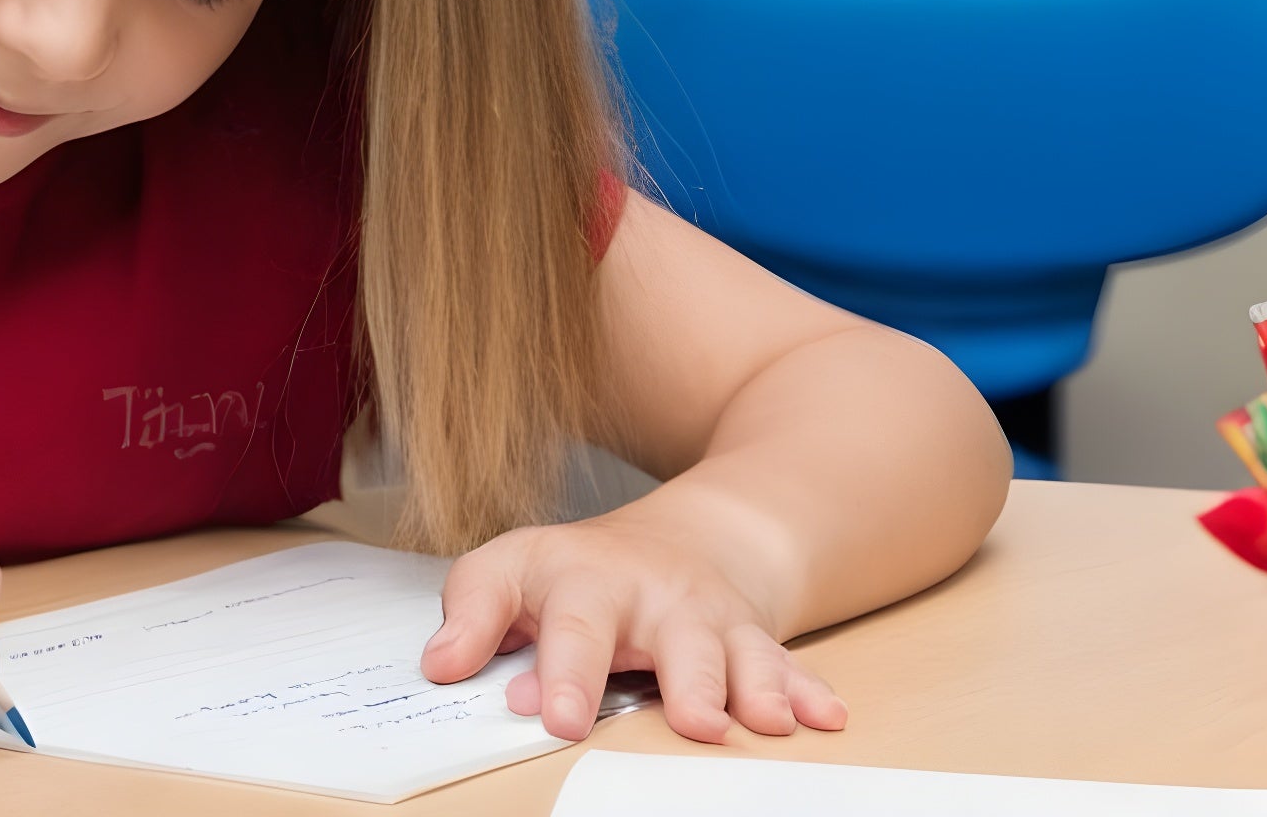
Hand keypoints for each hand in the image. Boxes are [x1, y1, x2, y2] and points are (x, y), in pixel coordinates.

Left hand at [417, 504, 845, 744]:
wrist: (670, 541)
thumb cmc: (573, 571)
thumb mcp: (507, 571)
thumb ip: (472, 615)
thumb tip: (441, 665)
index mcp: (585, 581)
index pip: (573, 628)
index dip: (566, 674)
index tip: (560, 720)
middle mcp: (657, 597)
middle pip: (676, 639)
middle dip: (688, 682)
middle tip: (693, 724)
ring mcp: (712, 618)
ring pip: (741, 652)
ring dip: (758, 687)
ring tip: (768, 723)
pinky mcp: (754, 637)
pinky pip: (789, 663)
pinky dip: (809, 689)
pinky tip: (825, 716)